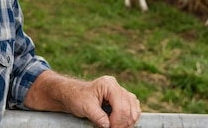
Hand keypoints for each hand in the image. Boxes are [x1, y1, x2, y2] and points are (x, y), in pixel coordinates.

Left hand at [25, 71, 140, 127]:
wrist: (73, 95)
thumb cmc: (77, 97)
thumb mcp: (85, 107)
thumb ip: (97, 116)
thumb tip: (108, 126)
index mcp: (108, 85)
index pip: (121, 106)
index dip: (117, 121)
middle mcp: (117, 87)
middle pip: (129, 109)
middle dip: (123, 123)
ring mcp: (121, 92)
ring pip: (134, 109)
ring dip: (128, 121)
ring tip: (115, 127)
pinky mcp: (123, 99)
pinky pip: (134, 110)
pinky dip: (129, 118)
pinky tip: (121, 123)